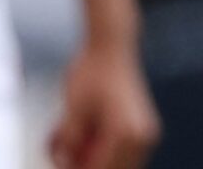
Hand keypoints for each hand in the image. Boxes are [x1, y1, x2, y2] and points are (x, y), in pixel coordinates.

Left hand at [49, 38, 160, 168]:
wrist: (111, 46)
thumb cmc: (92, 72)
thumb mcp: (72, 110)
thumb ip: (70, 143)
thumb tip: (65, 165)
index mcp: (127, 134)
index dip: (75, 167)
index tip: (60, 159)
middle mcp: (142, 138)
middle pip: (109, 168)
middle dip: (82, 162)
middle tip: (59, 146)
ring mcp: (143, 134)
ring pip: (113, 163)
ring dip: (89, 155)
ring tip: (64, 136)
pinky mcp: (138, 128)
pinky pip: (116, 152)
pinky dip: (97, 147)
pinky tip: (78, 132)